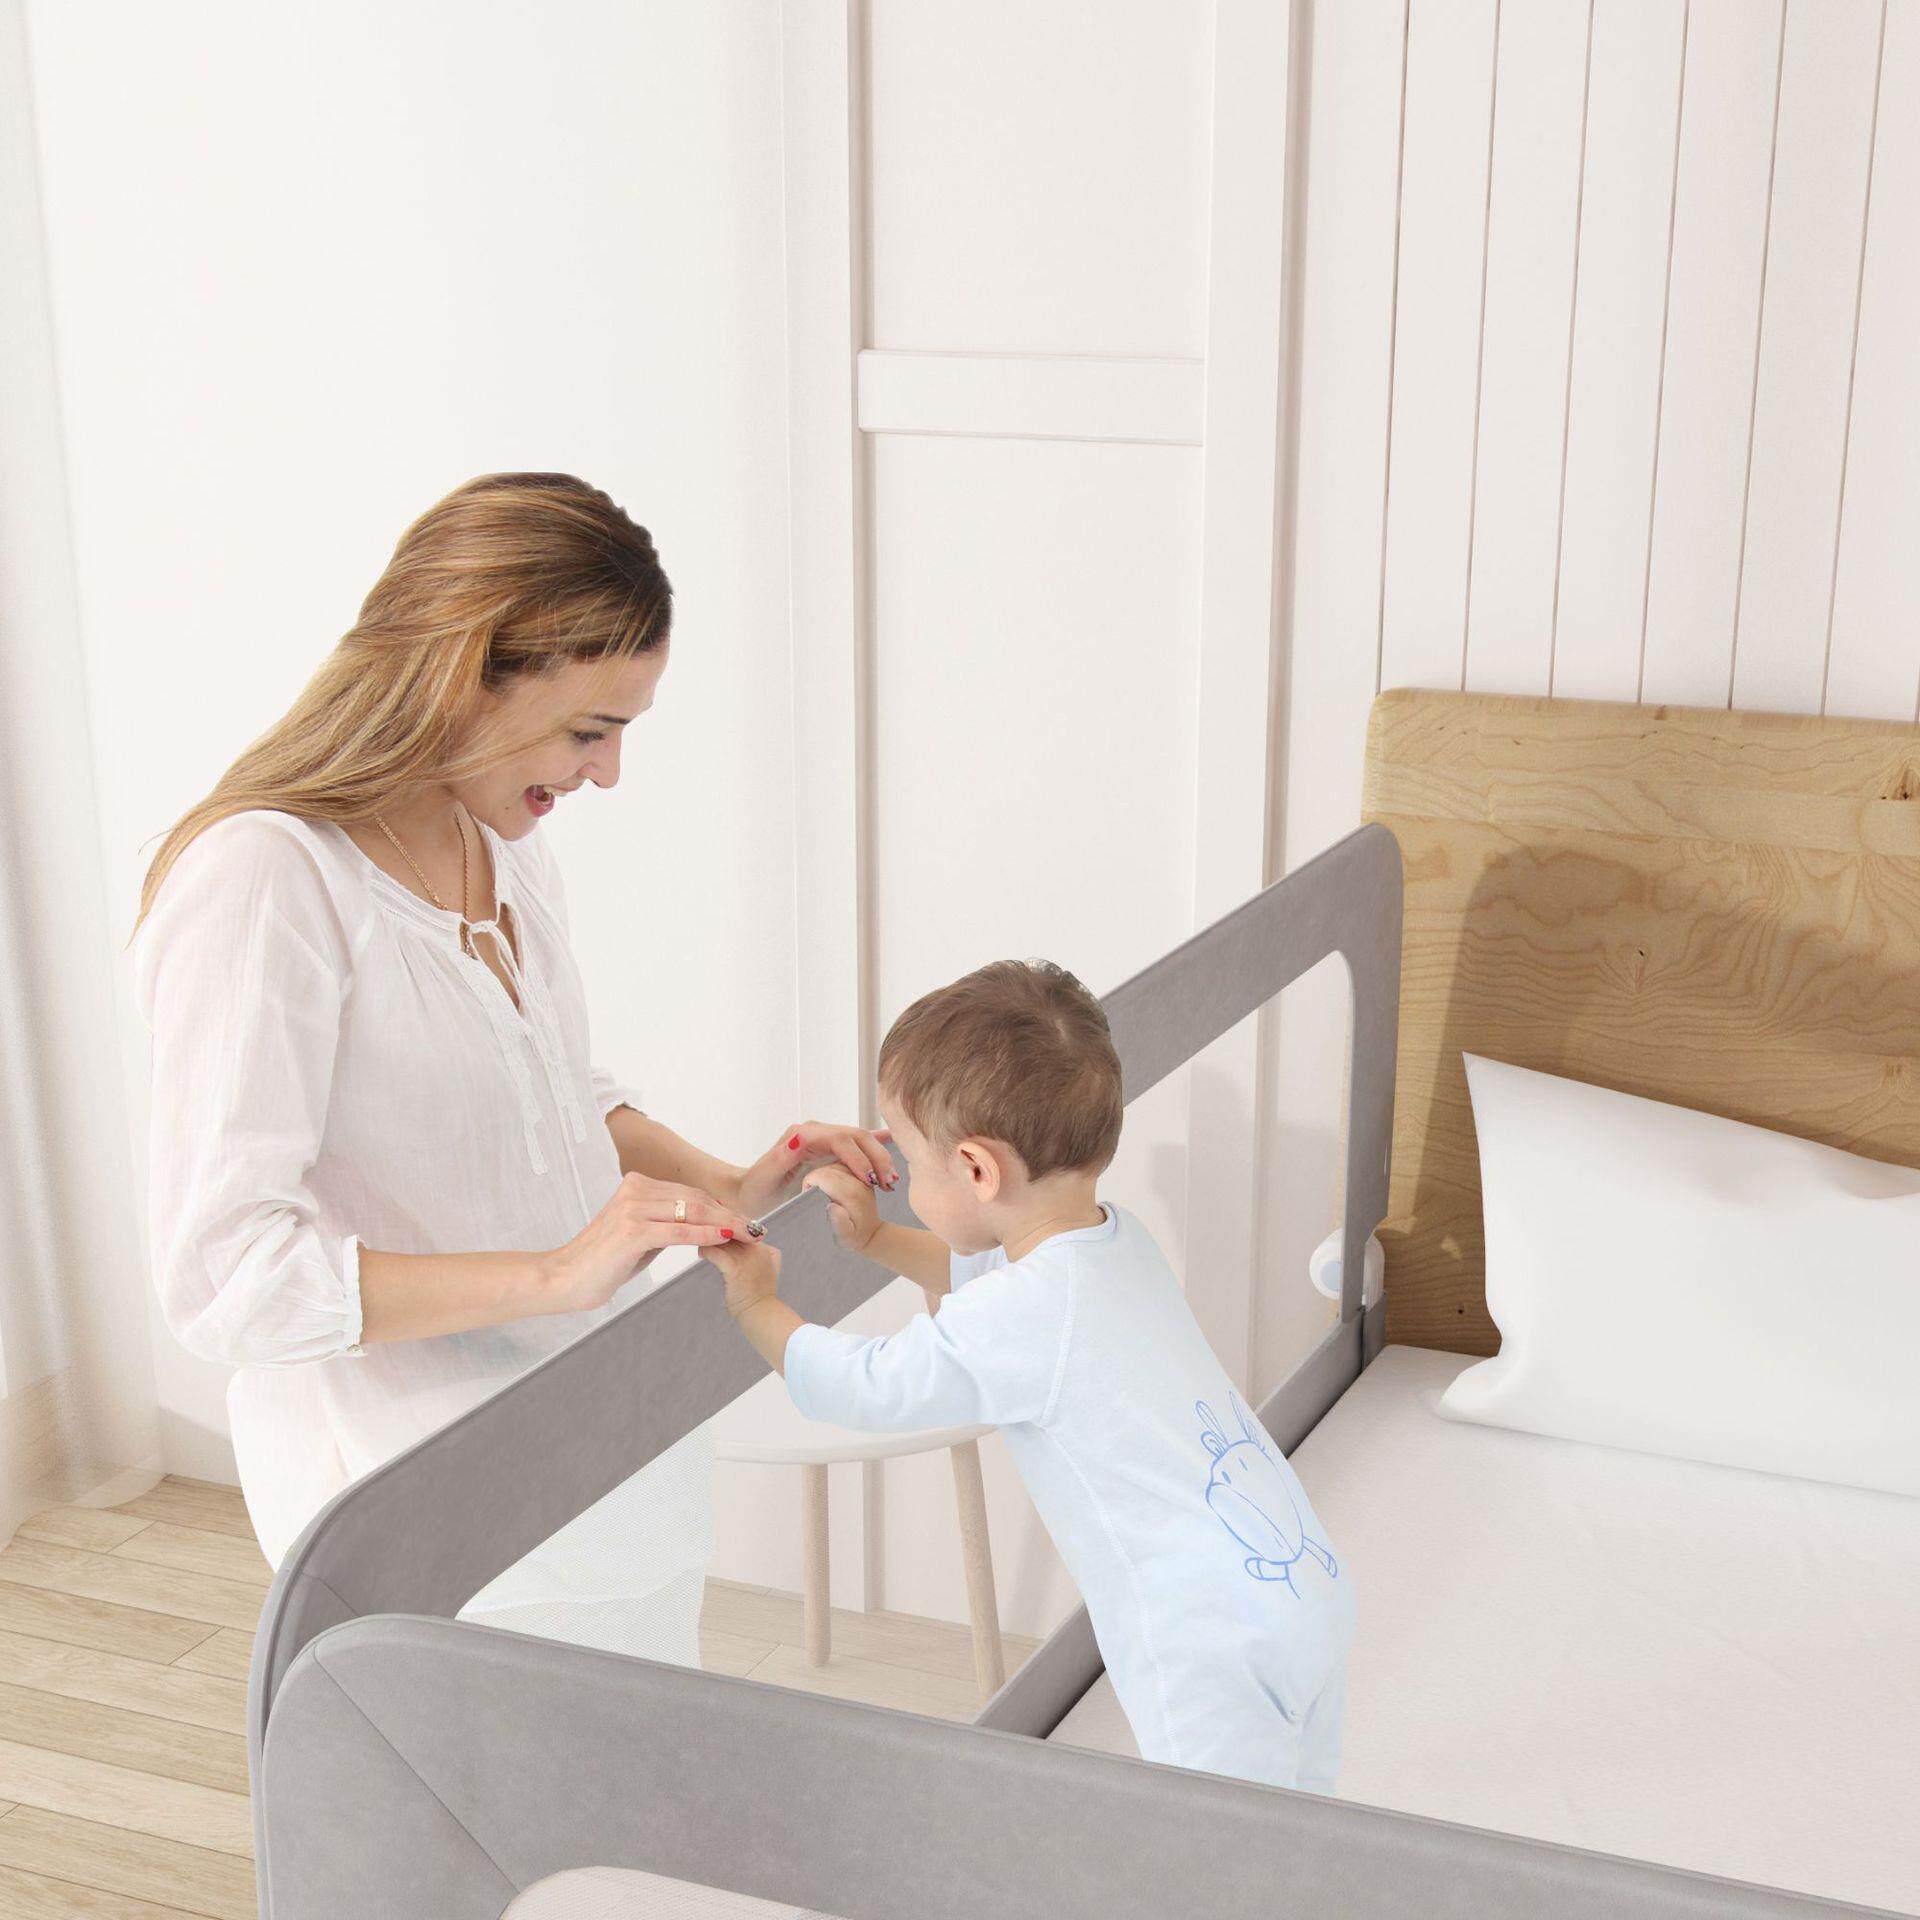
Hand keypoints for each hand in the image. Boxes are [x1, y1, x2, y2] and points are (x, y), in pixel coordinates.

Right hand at [536, 1172, 754, 1316]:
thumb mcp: (640, 1235)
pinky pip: (679, 1231)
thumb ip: (666, 1223)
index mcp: (636, 1185)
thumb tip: (700, 1223)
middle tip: (756, 1228)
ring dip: (725, 1224)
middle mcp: (635, 1189)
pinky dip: (706, 1235)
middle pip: (696, 1200)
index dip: (721, 1207)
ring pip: (692, 1213)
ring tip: (749, 1235)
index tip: (744, 1220)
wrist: (564, 1278)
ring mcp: (632, 1208)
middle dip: (730, 1215)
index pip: (690, 1193)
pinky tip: (727, 1238)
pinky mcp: (632, 1231)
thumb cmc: (602, 1261)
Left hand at [705, 1233, 782, 1319]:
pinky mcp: (735, 1268)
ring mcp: (747, 1257)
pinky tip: (701, 1254)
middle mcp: (757, 1248)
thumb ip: (767, 1253)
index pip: (742, 1225)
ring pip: (721, 1238)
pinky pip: (715, 1253)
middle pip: (731, 1228)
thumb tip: (762, 1246)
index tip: (714, 1225)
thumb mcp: (771, 1267)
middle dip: (714, 1226)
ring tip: (699, 1241)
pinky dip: (706, 1251)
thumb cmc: (761, 1294)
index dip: (727, 1222)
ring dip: (707, 1237)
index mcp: (764, 1247)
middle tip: (701, 1228)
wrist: (761, 1313)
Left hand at [736, 1119, 896, 1217]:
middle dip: (876, 1158)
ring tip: (891, 1180)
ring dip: (879, 1157)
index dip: (859, 1158)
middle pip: (856, 1136)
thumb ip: (781, 1157)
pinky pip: (856, 1143)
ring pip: (861, 1139)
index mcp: (802, 1135)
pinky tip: (893, 1140)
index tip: (871, 1180)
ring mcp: (823, 1138)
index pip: (841, 1139)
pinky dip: (875, 1142)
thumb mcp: (764, 1178)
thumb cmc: (755, 1191)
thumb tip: (801, 1137)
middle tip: (889, 1183)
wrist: (749, 1193)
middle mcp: (815, 1131)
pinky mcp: (828, 1148)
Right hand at [802, 1163, 882, 1254]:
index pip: (823, 1176)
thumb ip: (839, 1222)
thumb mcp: (845, 1236)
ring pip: (834, 1163)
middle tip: (813, 1194)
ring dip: (825, 1173)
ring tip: (822, 1190)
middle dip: (816, 1178)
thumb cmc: (854, 1236)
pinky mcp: (862, 1174)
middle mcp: (858, 1181)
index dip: (810, 1182)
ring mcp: (861, 1176)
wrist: (872, 1232)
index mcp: (851, 1194)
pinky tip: (831, 1184)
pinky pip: (842, 1164)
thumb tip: (831, 1206)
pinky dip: (833, 1171)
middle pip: (828, 1168)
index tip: (807, 1195)